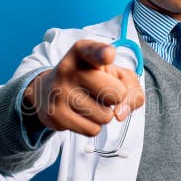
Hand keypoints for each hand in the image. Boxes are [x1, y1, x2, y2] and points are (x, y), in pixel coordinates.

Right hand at [23, 40, 144, 136]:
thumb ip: (132, 89)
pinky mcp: (55, 115)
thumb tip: (120, 114)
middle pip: (116, 94)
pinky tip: (81, 114)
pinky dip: (93, 125)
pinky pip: (93, 130)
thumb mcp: (114, 74)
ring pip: (105, 116)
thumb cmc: (91, 80)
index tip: (108, 55)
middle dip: (117, 98)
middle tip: (102, 91)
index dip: (103, 53)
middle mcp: (68, 69)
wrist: (48, 92)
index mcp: (82, 52)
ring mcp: (59, 93)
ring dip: (104, 114)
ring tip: (89, 102)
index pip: (93, 51)